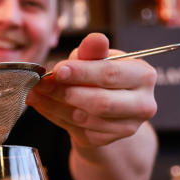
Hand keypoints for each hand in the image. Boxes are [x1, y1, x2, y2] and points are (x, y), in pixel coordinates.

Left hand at [26, 33, 157, 147]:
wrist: (105, 107)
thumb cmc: (102, 76)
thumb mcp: (98, 58)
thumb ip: (94, 51)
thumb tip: (95, 39)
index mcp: (144, 75)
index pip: (111, 74)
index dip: (81, 73)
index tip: (57, 70)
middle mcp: (142, 104)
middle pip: (100, 102)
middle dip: (65, 92)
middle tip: (41, 83)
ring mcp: (127, 127)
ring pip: (84, 118)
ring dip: (54, 105)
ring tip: (35, 92)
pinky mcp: (108, 140)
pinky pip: (76, 130)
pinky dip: (54, 115)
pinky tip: (43, 104)